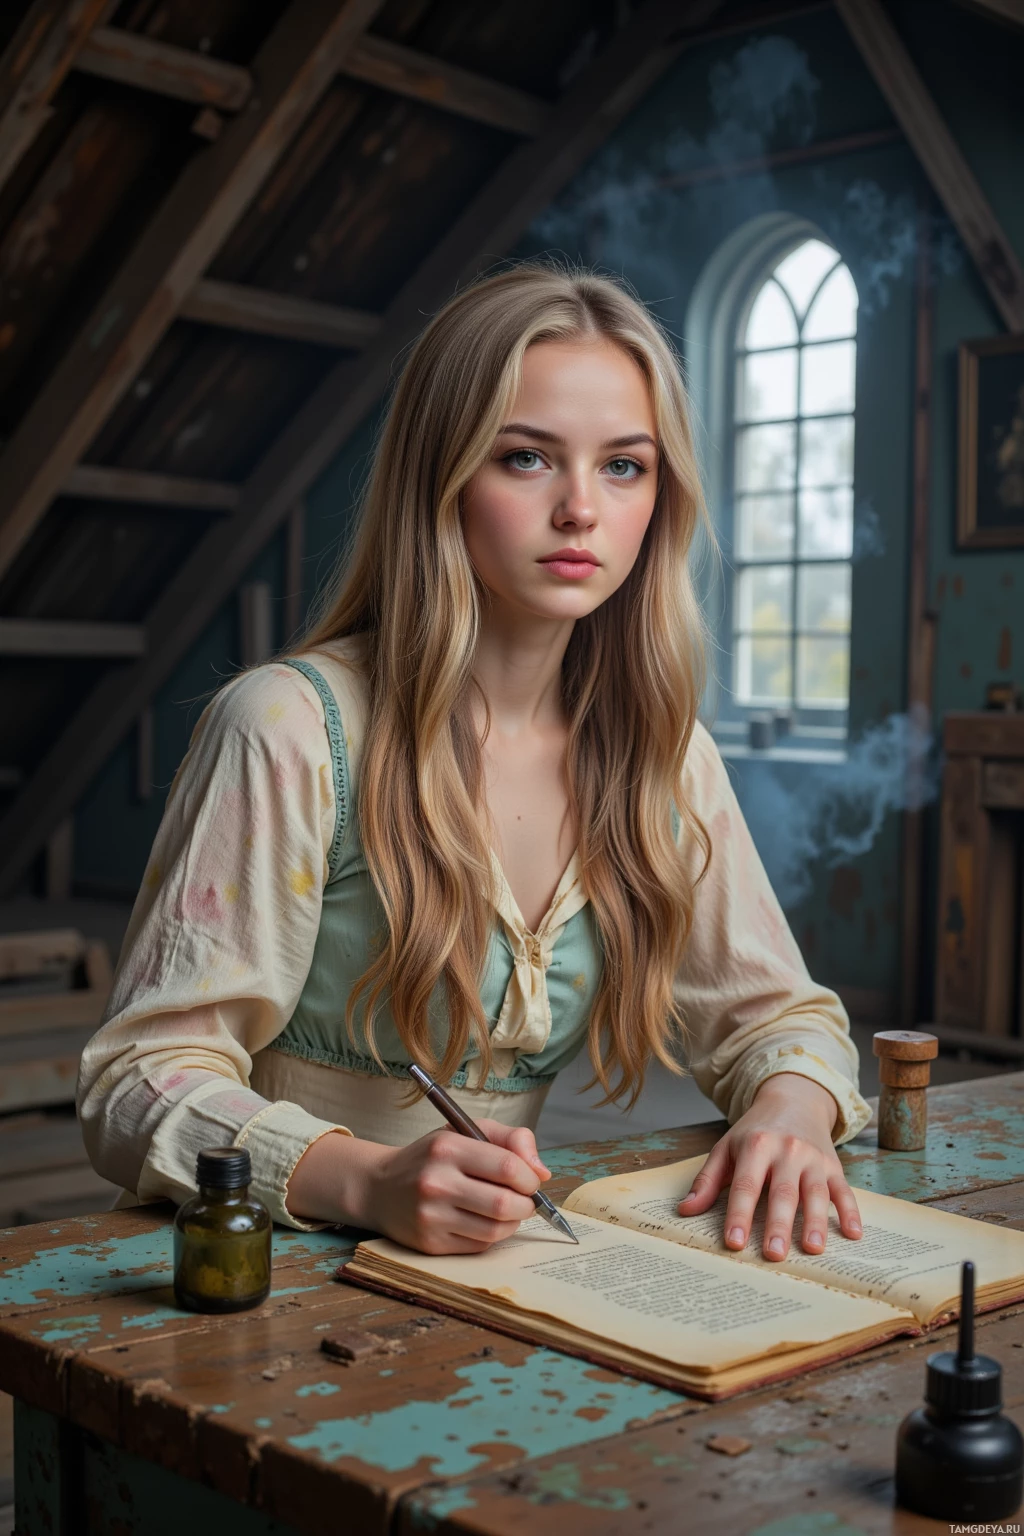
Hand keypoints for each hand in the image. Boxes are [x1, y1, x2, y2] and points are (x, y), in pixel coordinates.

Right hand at [287, 1119, 549, 1253]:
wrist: (379, 1188)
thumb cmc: (431, 1158)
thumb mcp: (465, 1132)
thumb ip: (511, 1140)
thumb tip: (542, 1172)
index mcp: (447, 1148)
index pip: (507, 1167)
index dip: (529, 1178)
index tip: (530, 1180)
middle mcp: (436, 1182)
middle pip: (504, 1204)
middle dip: (526, 1205)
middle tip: (525, 1200)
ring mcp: (431, 1217)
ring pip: (495, 1230)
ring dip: (512, 1223)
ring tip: (508, 1211)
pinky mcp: (429, 1244)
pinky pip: (478, 1246)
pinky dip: (491, 1236)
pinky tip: (484, 1222)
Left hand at [676, 1072, 862, 1259]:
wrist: (793, 1100)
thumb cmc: (755, 1132)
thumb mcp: (727, 1148)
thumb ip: (707, 1180)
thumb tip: (685, 1211)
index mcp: (756, 1146)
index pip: (746, 1185)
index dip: (739, 1214)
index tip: (734, 1242)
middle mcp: (787, 1150)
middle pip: (783, 1192)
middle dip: (778, 1224)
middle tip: (774, 1253)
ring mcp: (813, 1159)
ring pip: (816, 1193)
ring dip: (815, 1222)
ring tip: (811, 1249)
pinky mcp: (834, 1166)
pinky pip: (845, 1190)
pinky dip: (851, 1212)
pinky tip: (853, 1234)